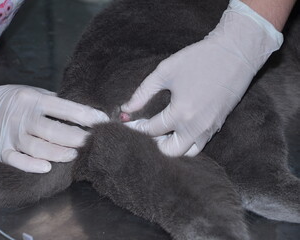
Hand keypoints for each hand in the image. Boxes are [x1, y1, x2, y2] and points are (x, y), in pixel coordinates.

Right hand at [0, 75, 108, 172]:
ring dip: (58, 152)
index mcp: (32, 99)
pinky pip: (17, 161)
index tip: (103, 120)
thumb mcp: (32, 93)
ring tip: (75, 154)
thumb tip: (84, 111)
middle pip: (53, 130)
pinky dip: (31, 165)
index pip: (64, 108)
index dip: (85, 115)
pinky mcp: (0, 151)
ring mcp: (10, 135)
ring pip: (37, 147)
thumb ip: (54, 102)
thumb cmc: (11, 101)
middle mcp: (21, 117)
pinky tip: (46, 168)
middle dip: (76, 137)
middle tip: (93, 141)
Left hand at [121, 0, 282, 156]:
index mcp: (181, 112)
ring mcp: (209, 129)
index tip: (128, 122)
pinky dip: (186, 143)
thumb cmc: (198, 59)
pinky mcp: (218, 126)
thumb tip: (126, 110)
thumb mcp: (165, 71)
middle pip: (169, 151)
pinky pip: (199, 144)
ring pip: (187, 152)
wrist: (235, 53)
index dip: (136, 127)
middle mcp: (196, 127)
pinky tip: (178, 129)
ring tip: (162, 131)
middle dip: (153, 143)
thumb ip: (143, 93)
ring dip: (171, 146)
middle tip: (146, 129)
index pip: (151, 130)